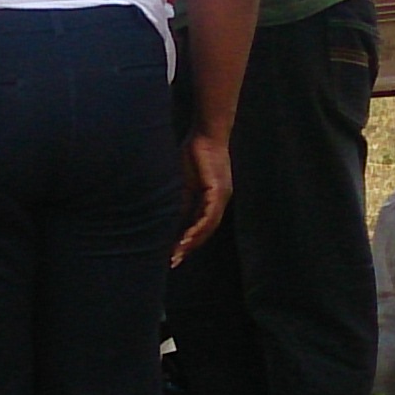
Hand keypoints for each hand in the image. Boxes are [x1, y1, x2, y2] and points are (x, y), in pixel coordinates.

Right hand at [171, 131, 232, 263]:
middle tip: (173, 261)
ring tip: (178, 252)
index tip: (173, 254)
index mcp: (212, 199)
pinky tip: (187, 236)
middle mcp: (220, 201)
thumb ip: (182, 200)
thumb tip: (173, 219)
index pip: (201, 226)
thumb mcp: (185, 183)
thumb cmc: (194, 153)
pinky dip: (198, 227)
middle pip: (206, 231)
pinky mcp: (218, 190)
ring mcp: (221, 196)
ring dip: (193, 241)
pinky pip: (209, 214)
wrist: (206, 133)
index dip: (188, 241)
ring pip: (208, 226)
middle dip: (189, 247)